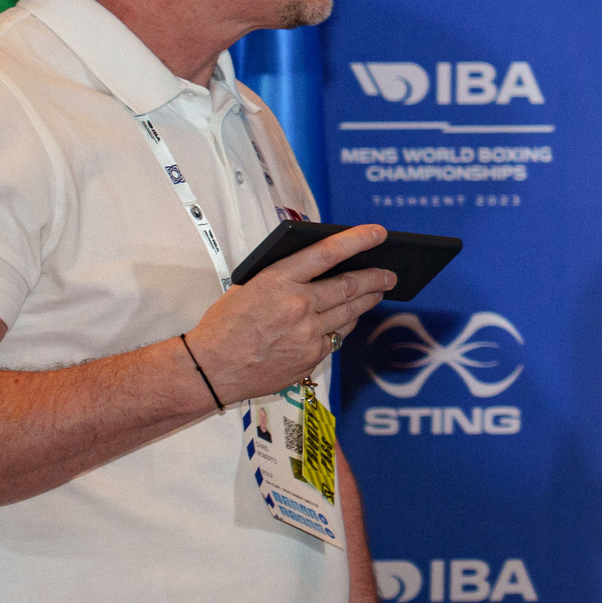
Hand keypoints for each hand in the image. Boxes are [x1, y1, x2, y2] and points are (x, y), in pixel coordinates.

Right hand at [185, 225, 393, 403]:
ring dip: (368, 299)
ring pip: (350, 311)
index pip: (327, 252)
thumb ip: (284, 275)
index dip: (358, 240)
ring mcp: (308, 332)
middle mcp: (297, 305)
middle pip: (349, 285)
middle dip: (376, 277)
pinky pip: (339, 335)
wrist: (211, 369)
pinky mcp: (312, 355)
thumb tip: (321, 264)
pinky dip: (346, 323)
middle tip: (390, 273)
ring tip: (379, 291)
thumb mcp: (249, 286)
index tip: (379, 233)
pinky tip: (351, 317)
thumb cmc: (226, 325)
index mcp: (277, 280)